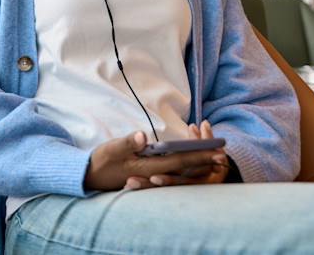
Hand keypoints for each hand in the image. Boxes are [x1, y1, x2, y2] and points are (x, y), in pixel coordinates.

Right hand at [83, 122, 225, 191]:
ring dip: (196, 161)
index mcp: (148, 167)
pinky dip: (184, 162)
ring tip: (212, 156)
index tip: (216, 152)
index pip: (179, 161)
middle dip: (203, 160)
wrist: (90, 176)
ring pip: (180, 169)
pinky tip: (190, 158)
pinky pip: (172, 169)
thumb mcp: (111, 149)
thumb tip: (143, 136)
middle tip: (223, 154)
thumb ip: (127, 142)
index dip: (199, 156)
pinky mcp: (148, 173)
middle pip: (184, 167)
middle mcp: (153, 173)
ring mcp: (152, 174)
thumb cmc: (101, 161)